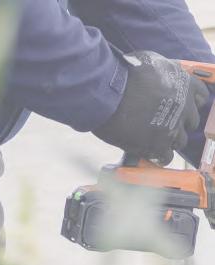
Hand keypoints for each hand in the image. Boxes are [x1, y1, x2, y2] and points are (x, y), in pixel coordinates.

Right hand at [94, 51, 209, 164]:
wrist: (110, 92)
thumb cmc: (124, 74)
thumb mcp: (152, 60)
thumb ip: (164, 70)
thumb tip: (161, 74)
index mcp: (186, 85)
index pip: (201, 97)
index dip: (190, 103)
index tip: (179, 106)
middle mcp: (185, 107)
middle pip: (191, 122)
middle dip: (179, 123)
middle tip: (163, 123)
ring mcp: (173, 128)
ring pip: (179, 141)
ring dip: (168, 140)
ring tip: (153, 140)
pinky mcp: (158, 145)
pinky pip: (165, 156)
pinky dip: (158, 155)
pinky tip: (149, 153)